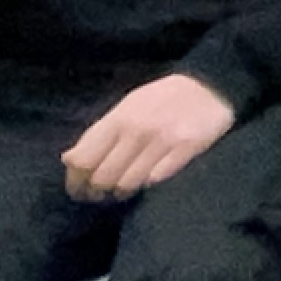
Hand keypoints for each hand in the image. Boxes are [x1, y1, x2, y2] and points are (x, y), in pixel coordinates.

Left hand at [60, 71, 238, 199]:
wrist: (211, 85)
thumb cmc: (162, 98)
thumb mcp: (127, 106)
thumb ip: (100, 132)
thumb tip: (69, 159)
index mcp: (119, 118)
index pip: (84, 158)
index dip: (75, 180)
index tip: (78, 189)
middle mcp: (137, 130)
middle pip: (103, 176)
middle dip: (97, 190)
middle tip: (100, 195)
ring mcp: (162, 141)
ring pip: (128, 183)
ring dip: (122, 191)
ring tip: (123, 190)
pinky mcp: (185, 150)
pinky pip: (156, 179)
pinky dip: (148, 183)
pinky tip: (147, 180)